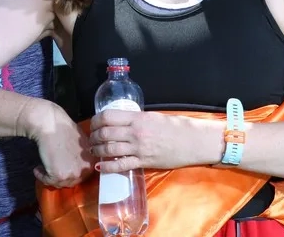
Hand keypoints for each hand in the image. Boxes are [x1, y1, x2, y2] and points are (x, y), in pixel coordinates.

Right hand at [24, 101, 92, 186]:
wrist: (51, 125)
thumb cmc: (64, 130)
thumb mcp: (82, 143)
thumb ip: (83, 156)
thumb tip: (76, 165)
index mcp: (92, 161)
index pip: (82, 176)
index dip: (70, 173)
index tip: (61, 170)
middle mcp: (85, 169)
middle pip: (71, 182)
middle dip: (60, 177)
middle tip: (51, 171)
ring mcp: (73, 173)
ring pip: (60, 183)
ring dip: (50, 177)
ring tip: (43, 169)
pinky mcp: (60, 176)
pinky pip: (48, 181)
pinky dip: (41, 176)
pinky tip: (38, 169)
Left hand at [89, 108, 208, 172]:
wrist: (192, 142)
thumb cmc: (176, 127)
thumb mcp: (153, 117)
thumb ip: (136, 119)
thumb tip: (121, 122)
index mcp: (138, 118)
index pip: (108, 116)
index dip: (96, 120)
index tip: (94, 124)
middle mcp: (135, 132)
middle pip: (105, 133)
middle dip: (94, 136)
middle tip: (91, 139)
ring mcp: (138, 148)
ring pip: (109, 149)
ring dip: (97, 150)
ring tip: (93, 150)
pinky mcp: (143, 162)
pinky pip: (120, 165)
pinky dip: (106, 167)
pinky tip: (99, 167)